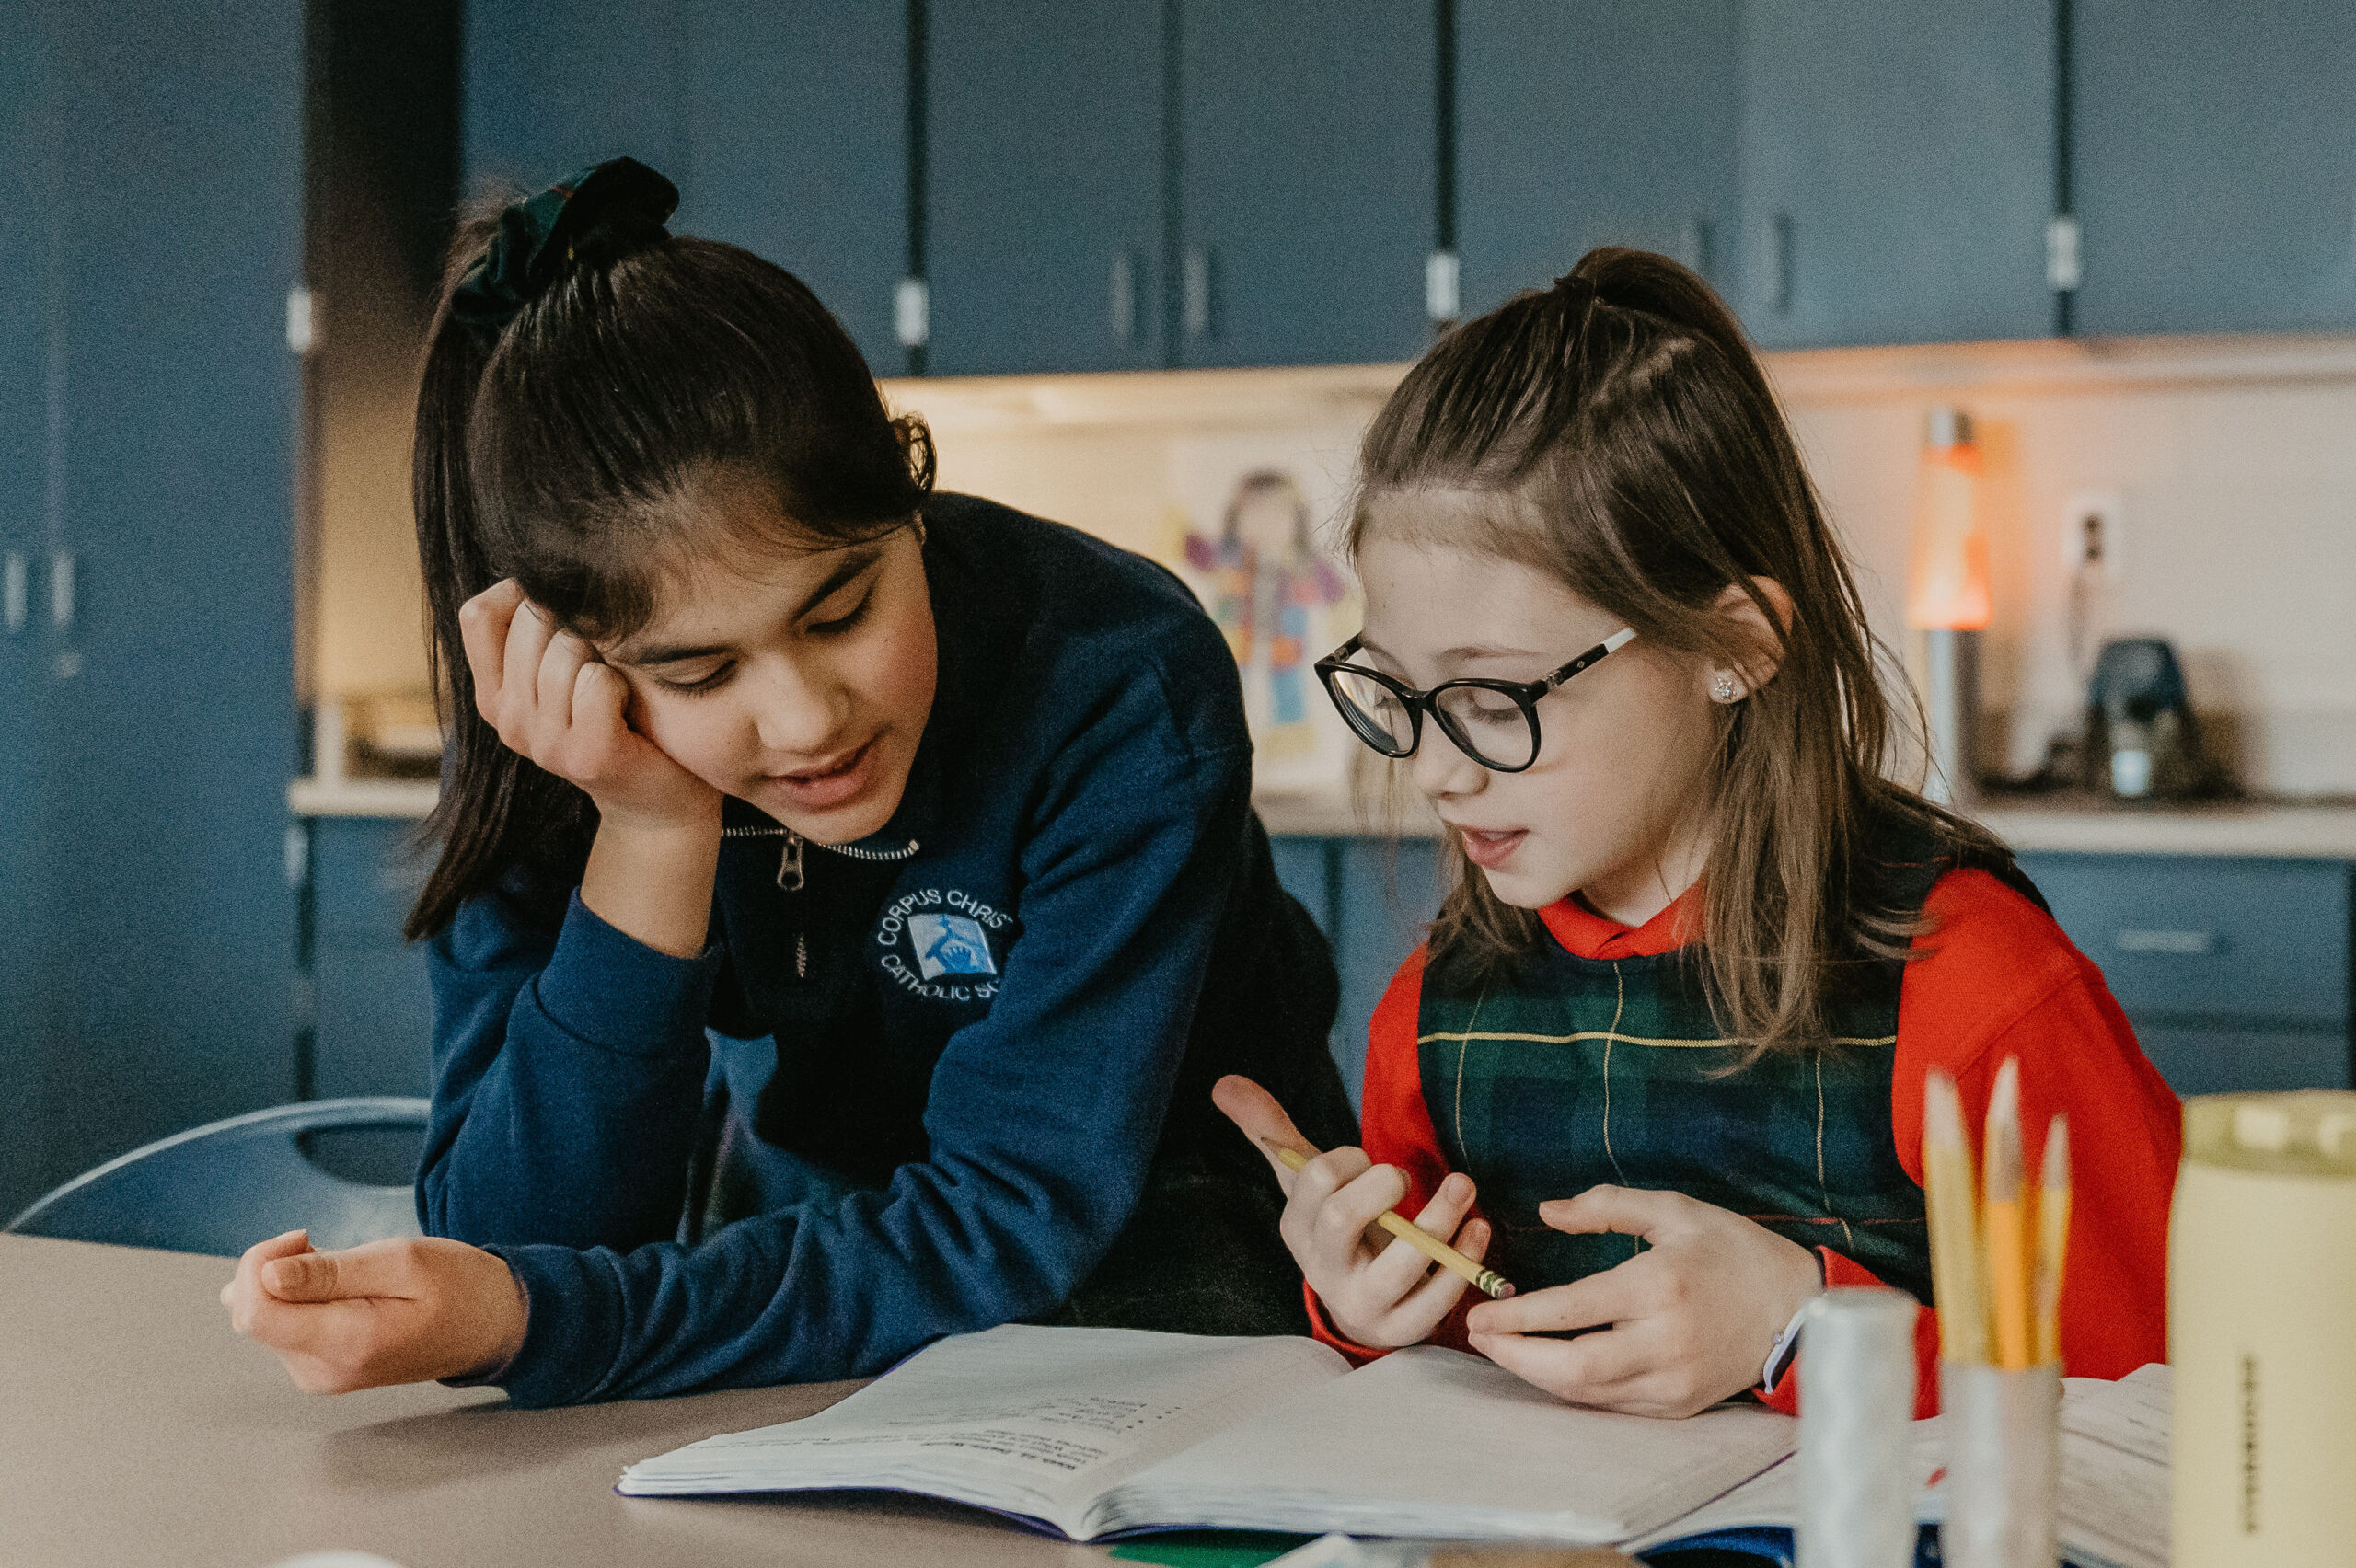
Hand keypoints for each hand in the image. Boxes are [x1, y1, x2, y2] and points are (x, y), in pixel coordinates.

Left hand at [220, 1229, 528, 1394]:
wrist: (491, 1326)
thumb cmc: (458, 1288)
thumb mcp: (403, 1261)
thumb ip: (332, 1271)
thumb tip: (267, 1275)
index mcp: (345, 1344)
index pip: (255, 1313)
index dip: (260, 1263)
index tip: (303, 1236)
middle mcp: (323, 1371)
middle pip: (252, 1316)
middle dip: (270, 1268)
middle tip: (318, 1242)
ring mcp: (320, 1376)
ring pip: (264, 1321)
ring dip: (285, 1282)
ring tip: (339, 1267)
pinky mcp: (322, 1371)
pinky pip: (282, 1330)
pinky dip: (294, 1298)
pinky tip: (328, 1285)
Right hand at [459, 578, 718, 833]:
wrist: (661, 797)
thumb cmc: (620, 714)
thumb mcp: (566, 669)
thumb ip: (539, 627)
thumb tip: (534, 565)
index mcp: (494, 694)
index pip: (479, 613)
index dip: (522, 593)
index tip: (565, 611)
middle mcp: (507, 719)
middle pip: (530, 622)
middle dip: (578, 623)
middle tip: (605, 659)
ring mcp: (542, 742)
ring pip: (566, 649)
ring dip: (605, 653)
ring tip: (619, 684)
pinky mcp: (584, 756)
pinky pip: (597, 683)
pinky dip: (624, 682)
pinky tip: (632, 706)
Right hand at [1213, 1075, 1492, 1349]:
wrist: (1365, 1306)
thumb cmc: (1339, 1230)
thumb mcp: (1306, 1186)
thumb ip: (1273, 1134)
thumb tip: (1224, 1081)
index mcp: (1298, 1228)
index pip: (1316, 1180)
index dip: (1351, 1160)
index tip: (1370, 1161)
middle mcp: (1324, 1269)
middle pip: (1340, 1219)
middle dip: (1383, 1184)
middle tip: (1408, 1175)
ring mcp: (1363, 1303)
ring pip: (1400, 1264)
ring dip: (1440, 1219)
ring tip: (1464, 1187)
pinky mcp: (1403, 1329)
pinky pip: (1437, 1299)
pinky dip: (1464, 1259)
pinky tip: (1477, 1229)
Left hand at [1462, 1186, 1821, 1418]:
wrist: (1800, 1309)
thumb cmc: (1734, 1252)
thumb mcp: (1674, 1211)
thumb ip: (1605, 1207)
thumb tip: (1546, 1211)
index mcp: (1659, 1287)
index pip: (1572, 1309)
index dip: (1518, 1315)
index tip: (1479, 1312)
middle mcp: (1665, 1341)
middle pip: (1573, 1367)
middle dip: (1516, 1356)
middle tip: (1478, 1336)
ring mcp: (1674, 1382)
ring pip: (1589, 1394)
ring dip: (1536, 1375)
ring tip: (1502, 1350)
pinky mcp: (1680, 1406)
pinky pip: (1613, 1406)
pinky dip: (1574, 1391)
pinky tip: (1547, 1369)